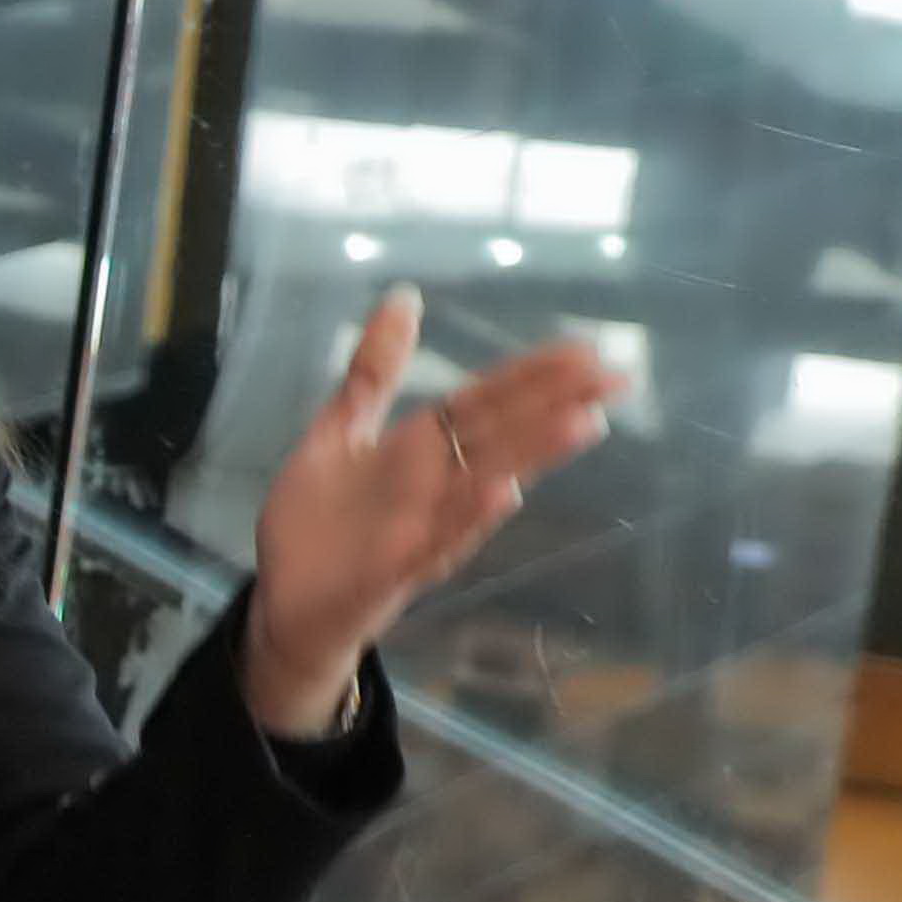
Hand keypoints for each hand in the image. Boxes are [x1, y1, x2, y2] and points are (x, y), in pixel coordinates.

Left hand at [244, 287, 608, 736]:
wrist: (285, 605)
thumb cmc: (319, 522)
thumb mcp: (338, 432)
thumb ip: (373, 372)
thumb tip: (404, 296)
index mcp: (420, 449)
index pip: (485, 402)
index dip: (531, 376)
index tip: (587, 350)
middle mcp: (433, 487)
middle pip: (500, 438)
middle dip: (554, 407)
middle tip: (616, 378)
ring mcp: (419, 530)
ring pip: (483, 486)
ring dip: (530, 457)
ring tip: (582, 423)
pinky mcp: (393, 571)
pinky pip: (437, 543)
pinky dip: (468, 519)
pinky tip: (503, 493)